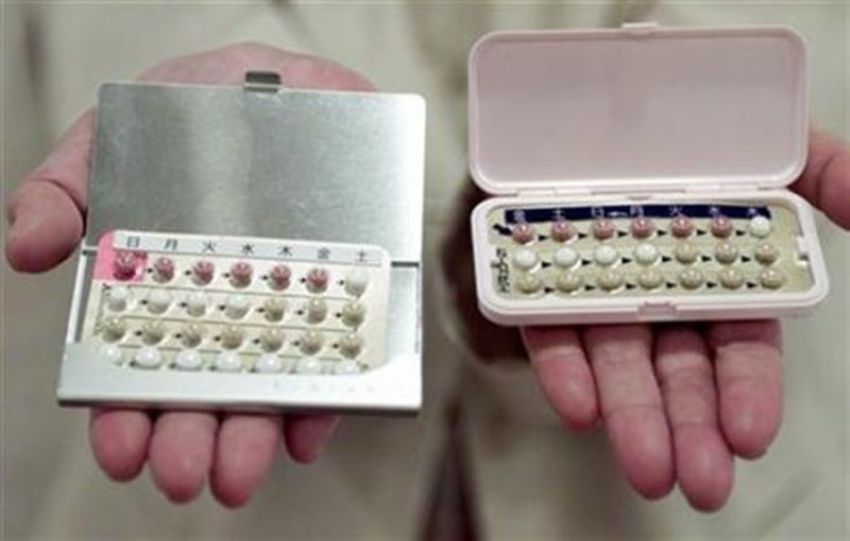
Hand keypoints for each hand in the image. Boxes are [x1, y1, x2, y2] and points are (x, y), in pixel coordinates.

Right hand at [5, 43, 372, 506]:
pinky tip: (307, 430)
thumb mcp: (109, 141)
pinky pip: (339, 360)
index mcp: (158, 294)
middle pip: (202, 390)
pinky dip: (325, 399)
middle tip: (183, 472)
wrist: (280, 84)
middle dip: (190, 438)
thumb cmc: (189, 114)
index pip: (135, 369)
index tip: (121, 448)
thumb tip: (22, 250)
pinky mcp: (342, 299)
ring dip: (252, 435)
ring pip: (268, 386)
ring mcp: (284, 309)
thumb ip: (62, 192)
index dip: (124, 413)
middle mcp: (221, 314)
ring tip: (237, 471)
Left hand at [522, 129, 849, 510]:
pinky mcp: (540, 286)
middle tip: (699, 479)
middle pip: (678, 370)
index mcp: (713, 277)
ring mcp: (597, 294)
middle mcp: (658, 295)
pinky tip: (579, 405)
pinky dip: (564, 368)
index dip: (746, 392)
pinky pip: (550, 331)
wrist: (577, 118)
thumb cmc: (674, 136)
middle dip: (690, 425)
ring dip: (633, 415)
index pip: (737, 347)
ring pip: (618, 363)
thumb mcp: (762, 145)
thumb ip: (817, 171)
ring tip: (648, 467)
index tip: (750, 435)